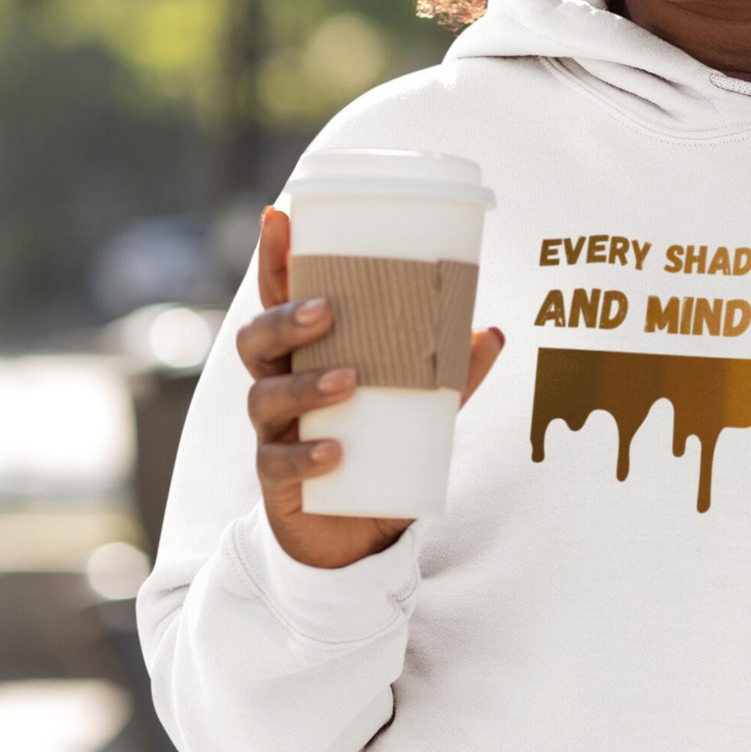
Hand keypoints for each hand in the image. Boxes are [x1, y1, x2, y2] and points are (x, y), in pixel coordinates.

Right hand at [237, 205, 505, 569]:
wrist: (350, 537)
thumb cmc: (374, 451)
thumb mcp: (418, 409)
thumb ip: (451, 374)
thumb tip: (494, 330)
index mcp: (303, 357)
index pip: (278, 299)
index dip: (275, 259)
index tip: (279, 214)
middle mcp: (277, 388)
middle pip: (255, 341)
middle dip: (283, 318)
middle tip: (327, 310)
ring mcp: (273, 436)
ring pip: (265, 397)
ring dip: (306, 385)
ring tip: (350, 380)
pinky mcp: (278, 484)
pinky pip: (280, 465)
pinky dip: (307, 456)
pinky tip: (336, 451)